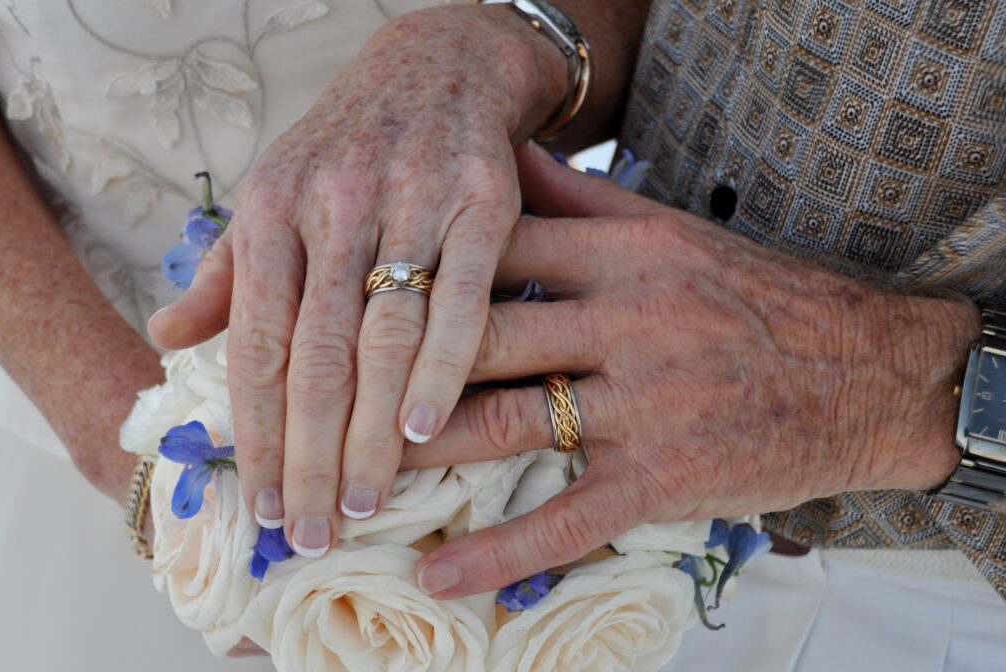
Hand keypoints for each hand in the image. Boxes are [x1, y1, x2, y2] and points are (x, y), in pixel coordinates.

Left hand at [147, 5, 568, 554]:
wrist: (440, 66)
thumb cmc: (349, 146)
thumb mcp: (274, 193)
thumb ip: (227, 273)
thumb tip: (166, 338)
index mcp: (272, 210)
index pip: (257, 342)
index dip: (256, 432)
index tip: (259, 504)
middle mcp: (335, 206)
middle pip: (316, 354)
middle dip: (309, 455)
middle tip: (308, 531)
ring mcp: (411, 202)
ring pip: (383, 336)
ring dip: (370, 431)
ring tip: (359, 503)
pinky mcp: (481, 202)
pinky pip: (463, 297)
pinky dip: (444, 366)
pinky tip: (424, 428)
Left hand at [404, 142, 979, 597]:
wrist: (871, 372)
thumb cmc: (763, 298)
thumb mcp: (673, 230)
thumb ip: (583, 197)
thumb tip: (505, 158)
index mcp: (624, 254)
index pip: (491, 252)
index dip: (413, 273)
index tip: (352, 295)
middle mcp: (627, 322)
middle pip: (480, 340)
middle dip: (394, 369)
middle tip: (324, 394)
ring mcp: (645, 404)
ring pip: (506, 425)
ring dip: (422, 453)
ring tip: (354, 475)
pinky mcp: (665, 477)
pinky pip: (564, 519)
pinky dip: (496, 554)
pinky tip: (438, 573)